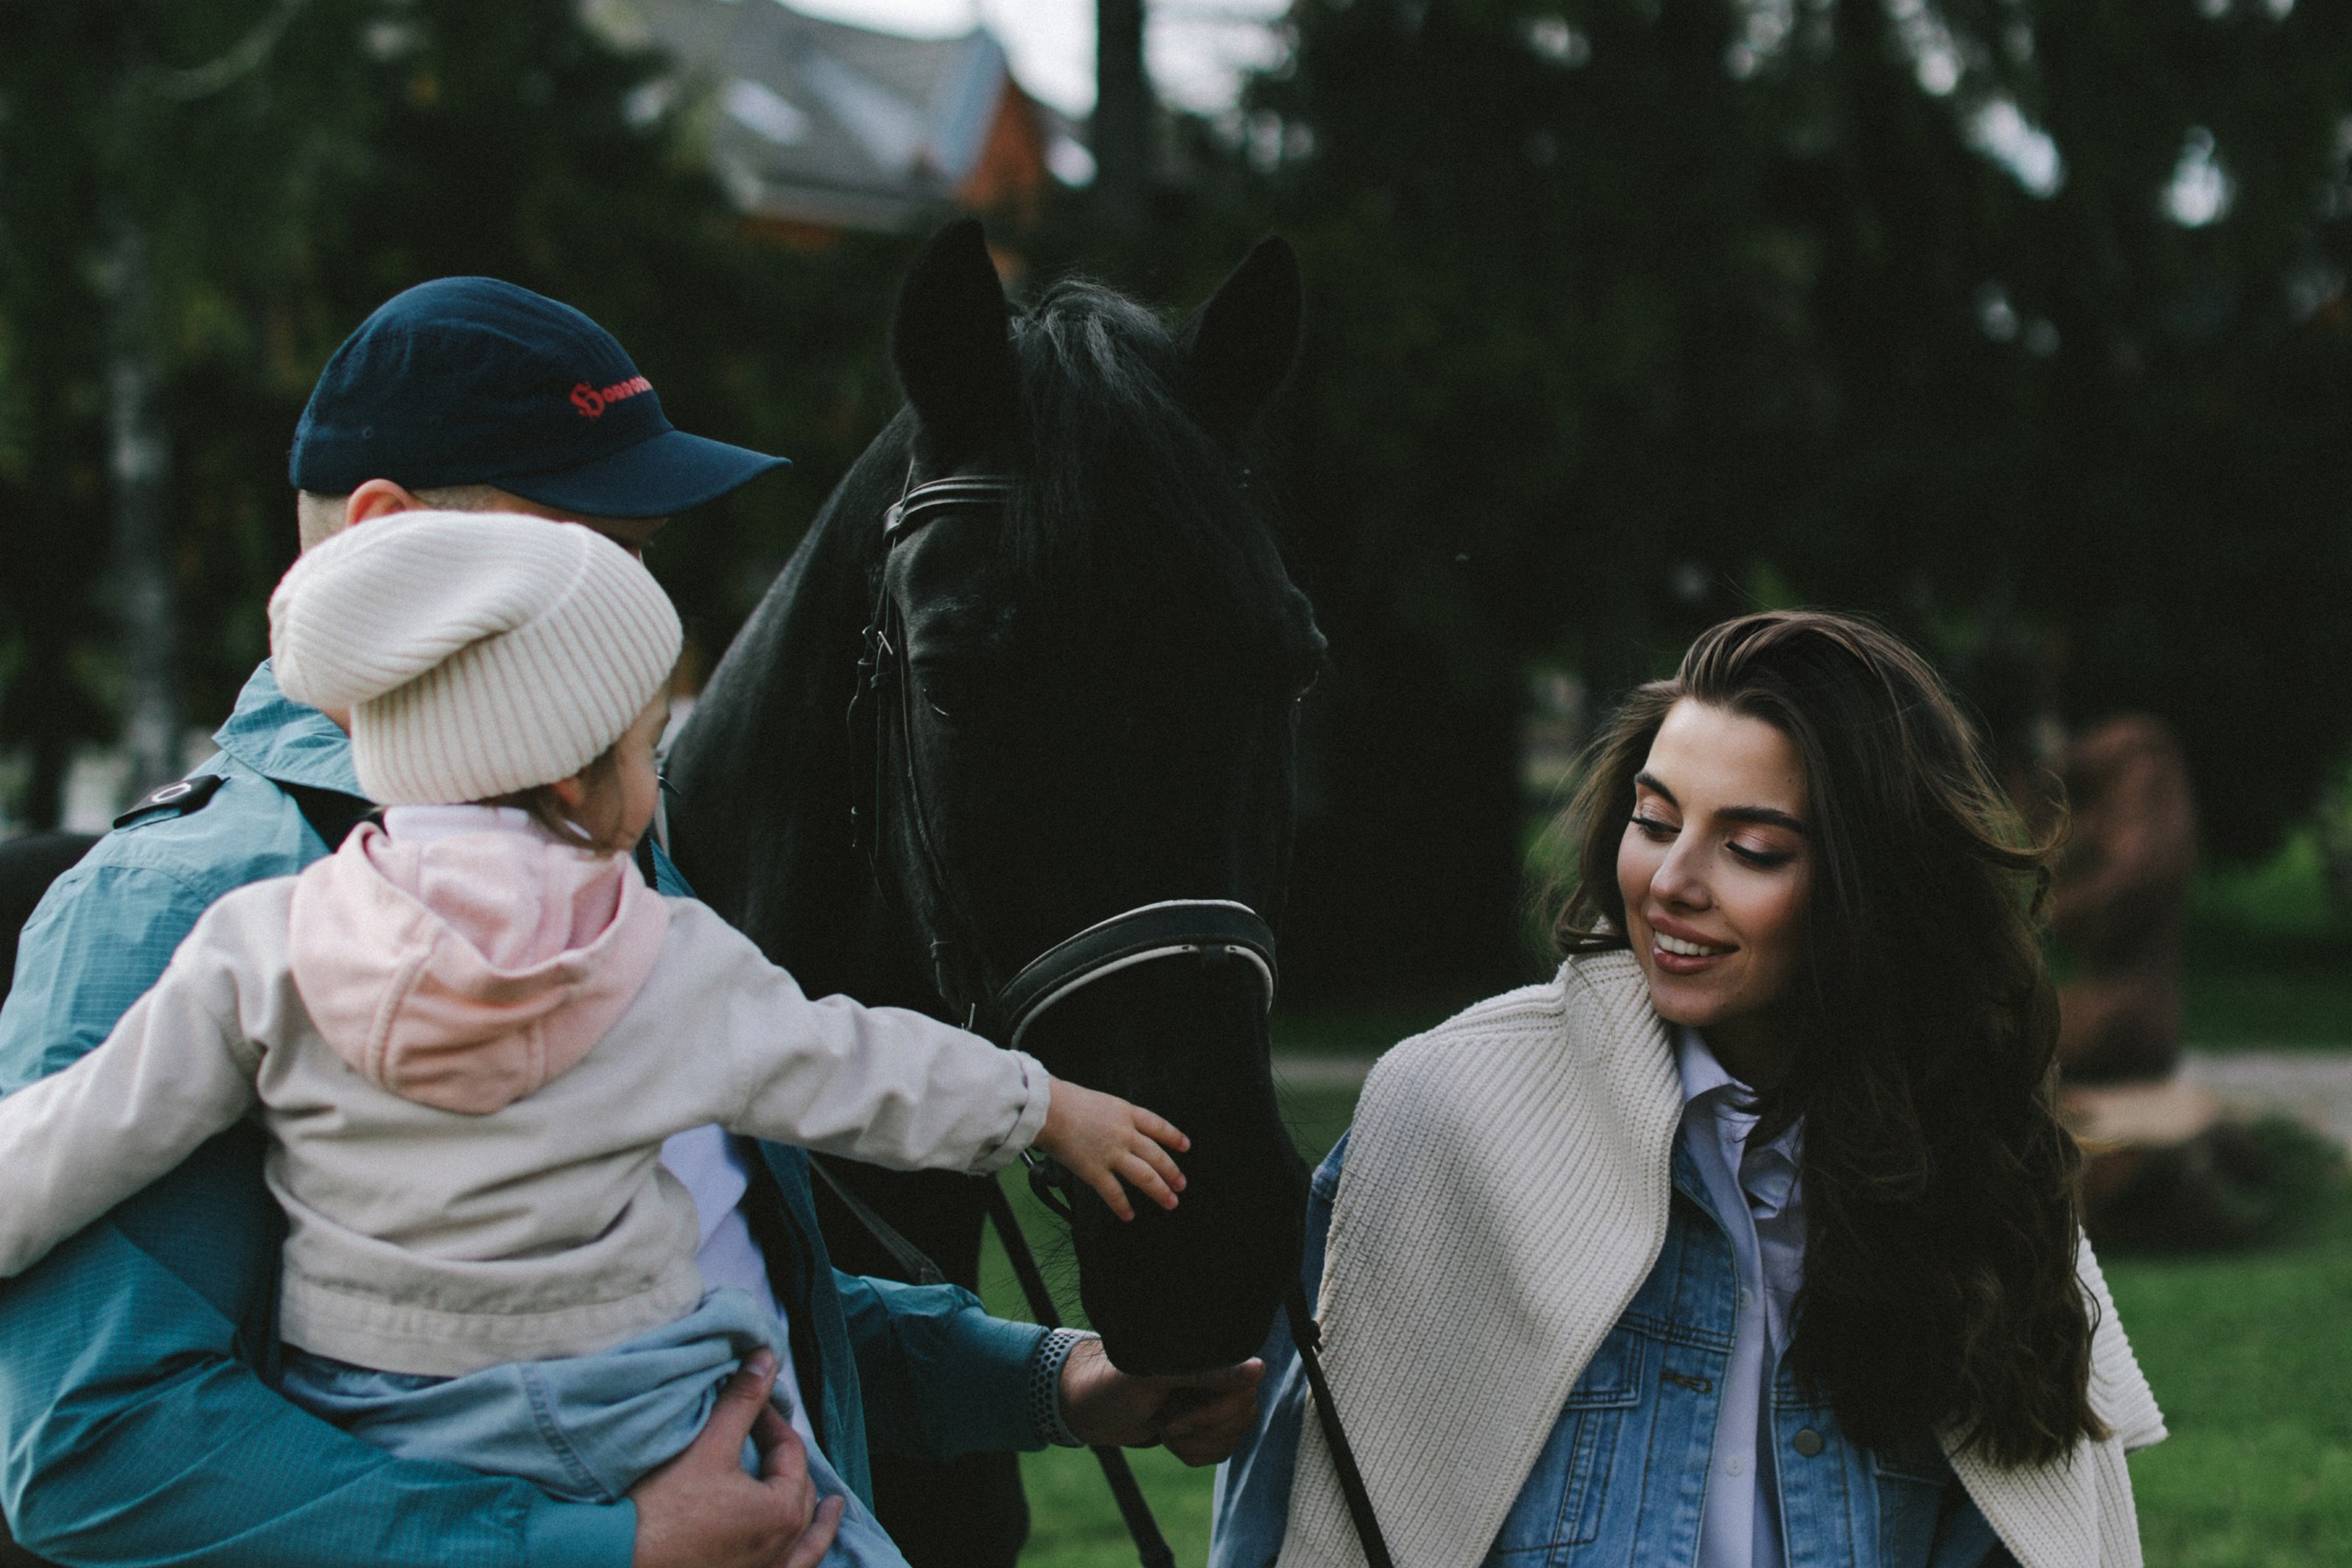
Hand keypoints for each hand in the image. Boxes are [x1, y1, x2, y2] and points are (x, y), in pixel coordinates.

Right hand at [631, 1350, 846, 1567]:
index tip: (750, 1404)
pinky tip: (799, 1550)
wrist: (614, 1558)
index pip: (791, 1452)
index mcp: (783, 1512)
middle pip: (799, 1494)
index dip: (771, 1421)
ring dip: (812, 1517)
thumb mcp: (708, 1446)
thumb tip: (766, 1359)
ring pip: (802, 1540)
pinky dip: (802, 1555)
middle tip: (764, 1436)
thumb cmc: (661, 1509)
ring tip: (829, 1506)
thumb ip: (742, 1401)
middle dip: (786, 1461)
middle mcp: (782, 1549)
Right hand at [1035, 1078, 1188, 1220]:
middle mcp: (1125, 1134)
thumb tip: (1119, 1129)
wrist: (1048, 1109)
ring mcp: (1112, 1153)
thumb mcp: (1101, 1102)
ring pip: (1145, 1176)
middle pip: (1157, 1156)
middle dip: (1172, 1172)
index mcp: (1126, 1113)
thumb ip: (1114, 1117)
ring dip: (1160, 1191)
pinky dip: (1123, 1207)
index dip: (1174, 1137)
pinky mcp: (1095, 1171)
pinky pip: (1114, 1193)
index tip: (1185, 1146)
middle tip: (1181, 1184)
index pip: (1159, 1126)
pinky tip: (1129, 1216)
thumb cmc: (1066, 1101)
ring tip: (1170, 1202)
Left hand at [1058, 1337, 1265, 1465]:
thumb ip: (1208, 1372)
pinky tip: (1169, 1438)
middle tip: (1166, 1423)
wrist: (1087, 1408)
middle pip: (1244, 1415)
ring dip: (1194, 1443)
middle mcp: (1216, 1374)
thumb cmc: (1113, 1384)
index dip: (1215, 1412)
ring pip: (1232, 1436)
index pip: (1246, 1388)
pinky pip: (1220, 1451)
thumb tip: (1259, 1368)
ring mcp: (1211, 1400)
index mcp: (1208, 1353)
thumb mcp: (1155, 1376)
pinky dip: (1192, 1453)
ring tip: (1164, 1427)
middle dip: (1201, 1431)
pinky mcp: (1203, 1425)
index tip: (1179, 1418)